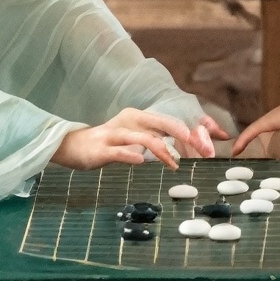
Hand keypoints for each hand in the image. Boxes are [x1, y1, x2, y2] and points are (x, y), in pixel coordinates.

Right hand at [54, 108, 211, 170]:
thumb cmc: (108, 143)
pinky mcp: (102, 149)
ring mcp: (115, 134)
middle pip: (159, 124)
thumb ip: (154, 140)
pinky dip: (131, 155)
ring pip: (143, 139)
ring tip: (175, 163)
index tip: (206, 142)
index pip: (167, 120)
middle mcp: (128, 121)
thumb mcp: (133, 137)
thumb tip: (182, 149)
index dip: (187, 130)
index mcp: (138, 117)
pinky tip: (141, 161)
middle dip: (180, 134)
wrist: (73, 145)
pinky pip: (119, 151)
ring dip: (162, 151)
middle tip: (198, 147)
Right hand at [233, 86, 279, 162]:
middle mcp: (277, 118)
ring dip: (255, 142)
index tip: (234, 152)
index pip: (255, 128)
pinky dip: (270, 143)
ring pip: (265, 132)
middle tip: (236, 156)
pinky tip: (272, 151)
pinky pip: (276, 134)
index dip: (243, 139)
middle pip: (256, 130)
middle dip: (245, 141)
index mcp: (277, 116)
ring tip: (247, 155)